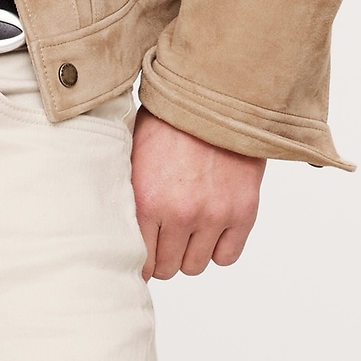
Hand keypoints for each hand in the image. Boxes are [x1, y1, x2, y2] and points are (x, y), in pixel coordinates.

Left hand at [131, 110, 265, 280]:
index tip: (147, 250)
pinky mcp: (243, 211)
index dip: (143, 259)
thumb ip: (130, 197)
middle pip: (168, 267)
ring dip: (192, 253)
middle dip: (166, 256)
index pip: (140, 261)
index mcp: (146, 201)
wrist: (219, 93)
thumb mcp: (134, 155)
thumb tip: (118, 235)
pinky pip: (227, 257)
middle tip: (169, 236)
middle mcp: (179, 213)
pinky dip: (220, 248)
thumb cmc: (172, 121)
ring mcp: (213, 214)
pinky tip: (214, 229)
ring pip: (195, 266)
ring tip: (191, 229)